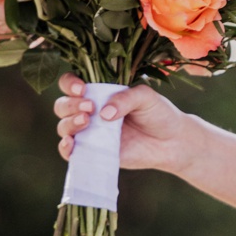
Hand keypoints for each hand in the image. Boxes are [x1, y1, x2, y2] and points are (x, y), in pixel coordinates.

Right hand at [53, 74, 188, 172]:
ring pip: (63, 127)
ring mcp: (89, 132)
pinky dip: (65, 148)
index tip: (82, 89)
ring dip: (69, 123)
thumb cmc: (158, 114)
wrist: (172, 142)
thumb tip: (103, 114)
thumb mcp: (146, 98)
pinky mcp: (93, 152)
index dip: (70, 84)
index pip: (71, 84)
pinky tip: (70, 143)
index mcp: (98, 92)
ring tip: (87, 121)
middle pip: (63, 105)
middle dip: (71, 104)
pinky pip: (69, 152)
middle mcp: (89, 111)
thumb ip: (126, 99)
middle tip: (90, 107)